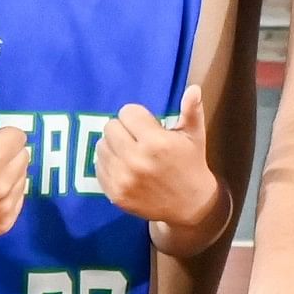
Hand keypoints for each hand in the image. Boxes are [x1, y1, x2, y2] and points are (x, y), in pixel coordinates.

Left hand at [99, 88, 219, 228]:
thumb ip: (192, 110)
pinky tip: (123, 166)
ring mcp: (123, 179)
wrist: (190, 204)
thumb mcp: (195, 136)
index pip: (127, 112)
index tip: (146, 124)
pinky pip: (98, 166)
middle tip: (135, 138)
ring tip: (128, 151)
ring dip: (113, 145)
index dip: (137, 116)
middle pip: (110, 127)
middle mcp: (136, 160)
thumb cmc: (191, 164)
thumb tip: (193, 88)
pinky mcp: (115, 193)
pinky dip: (108, 163)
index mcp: (156, 142)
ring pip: (101, 146)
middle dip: (123, 129)